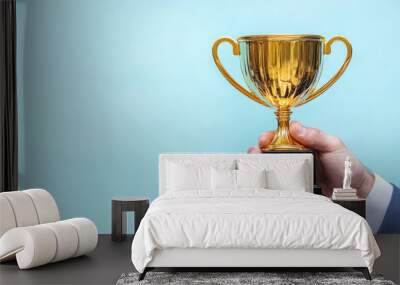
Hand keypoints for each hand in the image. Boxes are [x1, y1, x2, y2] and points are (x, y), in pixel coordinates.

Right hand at [248, 121, 374, 197]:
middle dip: (259, 148)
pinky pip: (277, 179)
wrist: (354, 190)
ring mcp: (293, 168)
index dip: (270, 135)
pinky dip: (267, 178)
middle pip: (271, 148)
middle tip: (256, 152)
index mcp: (303, 140)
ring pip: (271, 163)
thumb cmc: (346, 164)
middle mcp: (295, 153)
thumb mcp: (333, 145)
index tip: (265, 139)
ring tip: (254, 164)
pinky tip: (261, 179)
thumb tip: (294, 127)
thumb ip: (315, 135)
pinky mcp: (293, 183)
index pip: (282, 133)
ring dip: (260, 162)